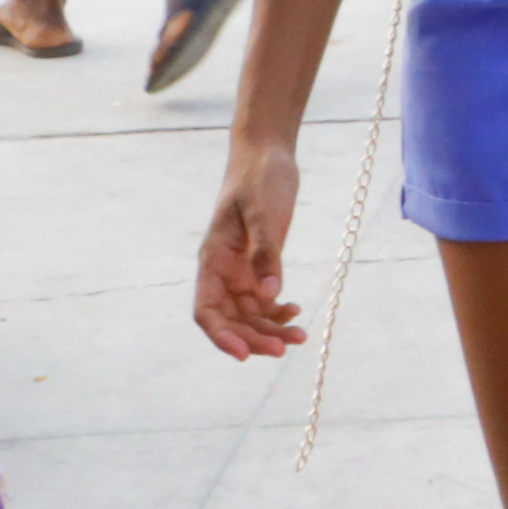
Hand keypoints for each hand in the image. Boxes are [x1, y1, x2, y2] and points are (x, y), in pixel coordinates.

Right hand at [195, 136, 305, 357]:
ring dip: (270, 330)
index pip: (206, 310)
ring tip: (300, 336)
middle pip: (230, 321)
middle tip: (284, 349)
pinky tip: (296, 312)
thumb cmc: (260, 179)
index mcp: (212, 259)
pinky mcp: (258, 267)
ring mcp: (240, 272)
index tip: (243, 354)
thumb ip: (266, 253)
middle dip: (253, 339)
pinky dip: (278, 312)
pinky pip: (264, 302)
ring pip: (249, 316)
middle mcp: (222, 272)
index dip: (221, 336)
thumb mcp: (264, 212)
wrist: (268, 155)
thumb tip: (268, 294)